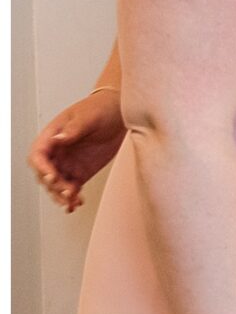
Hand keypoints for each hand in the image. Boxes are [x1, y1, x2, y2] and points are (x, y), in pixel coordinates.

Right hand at [30, 87, 126, 211]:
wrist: (119, 114)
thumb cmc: (100, 108)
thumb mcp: (87, 116)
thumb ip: (72, 129)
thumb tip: (57, 139)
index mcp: (52, 136)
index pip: (38, 155)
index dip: (42, 168)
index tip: (52, 177)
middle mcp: (57, 152)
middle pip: (44, 174)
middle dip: (53, 186)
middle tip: (67, 192)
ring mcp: (68, 163)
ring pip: (56, 185)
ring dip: (61, 195)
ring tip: (72, 202)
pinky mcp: (81, 172)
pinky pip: (72, 188)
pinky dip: (72, 198)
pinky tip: (77, 204)